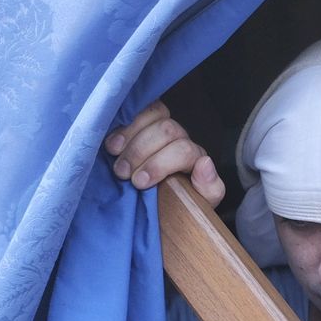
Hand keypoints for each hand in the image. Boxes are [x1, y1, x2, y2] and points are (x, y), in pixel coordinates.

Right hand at [103, 99, 224, 203]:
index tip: (139, 183)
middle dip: (141, 150)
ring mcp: (160, 128)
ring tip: (113, 153)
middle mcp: (179, 138)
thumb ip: (209, 188)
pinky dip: (122, 123)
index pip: (184, 150)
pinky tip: (110, 141)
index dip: (160, 164)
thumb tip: (204, 163)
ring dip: (130, 133)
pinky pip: (138, 109)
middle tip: (122, 172)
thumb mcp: (197, 206)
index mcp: (194, 158)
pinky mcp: (141, 124)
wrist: (158, 211)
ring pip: (154, 114)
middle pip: (167, 130)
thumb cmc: (176, 209)